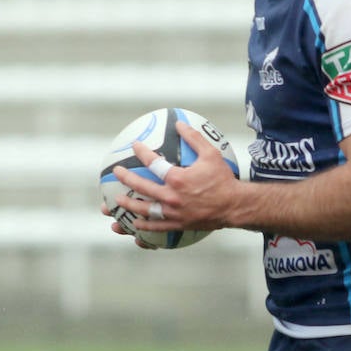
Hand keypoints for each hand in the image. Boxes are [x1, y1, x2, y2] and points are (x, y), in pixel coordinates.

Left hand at [111, 121, 239, 238]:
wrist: (234, 206)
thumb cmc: (223, 179)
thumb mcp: (211, 154)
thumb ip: (194, 138)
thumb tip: (179, 123)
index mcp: (178, 179)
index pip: (154, 163)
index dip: (142, 152)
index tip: (135, 145)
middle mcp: (172, 197)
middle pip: (142, 187)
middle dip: (126, 179)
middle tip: (116, 172)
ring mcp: (173, 213)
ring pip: (145, 210)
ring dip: (129, 205)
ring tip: (117, 202)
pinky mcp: (178, 224)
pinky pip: (157, 226)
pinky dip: (145, 226)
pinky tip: (135, 224)